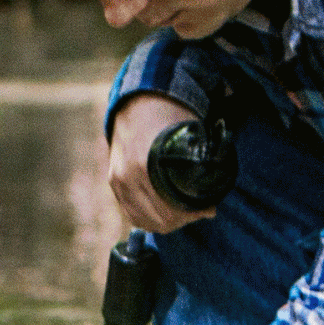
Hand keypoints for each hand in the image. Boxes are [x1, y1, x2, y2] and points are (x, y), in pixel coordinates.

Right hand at [109, 93, 215, 235]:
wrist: (137, 103)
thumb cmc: (168, 118)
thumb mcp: (187, 140)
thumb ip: (198, 172)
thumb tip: (209, 208)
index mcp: (146, 165)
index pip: (171, 210)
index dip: (193, 213)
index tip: (208, 208)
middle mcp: (127, 176)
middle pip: (159, 219)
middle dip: (183, 219)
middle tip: (198, 211)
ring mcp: (118, 181)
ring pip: (144, 221)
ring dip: (166, 221)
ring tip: (182, 212)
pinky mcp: (114, 182)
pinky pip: (131, 213)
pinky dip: (148, 218)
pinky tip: (164, 213)